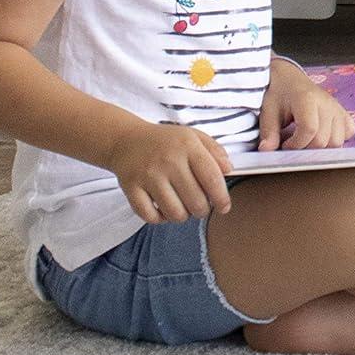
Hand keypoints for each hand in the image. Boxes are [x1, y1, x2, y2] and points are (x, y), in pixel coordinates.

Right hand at [106, 122, 232, 224]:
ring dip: (183, 216)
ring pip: (174, 212)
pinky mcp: (131, 188)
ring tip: (183, 207)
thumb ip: (214, 151)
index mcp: (188, 146)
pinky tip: (163, 209)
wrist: (126, 139)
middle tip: (201, 206)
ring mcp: (148, 175)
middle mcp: (169, 161)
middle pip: (195, 200)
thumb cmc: (165, 141)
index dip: (222, 198)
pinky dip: (160, 219)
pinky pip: (150, 216)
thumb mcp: (193, 136)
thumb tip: (229, 170)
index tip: (225, 207)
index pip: (212, 178)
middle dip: (203, 210)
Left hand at [258, 62, 354, 151]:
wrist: (288, 78)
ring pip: (337, 140)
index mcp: (307, 99)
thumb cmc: (279, 93)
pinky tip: (323, 135)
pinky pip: (349, 131)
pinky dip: (337, 138)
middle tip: (293, 143)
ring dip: (321, 147)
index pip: (309, 130)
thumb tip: (267, 150)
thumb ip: (269, 132)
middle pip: (324, 140)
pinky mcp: (343, 111)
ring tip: (306, 140)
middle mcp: (327, 103)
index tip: (285, 145)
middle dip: (306, 148)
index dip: (296, 144)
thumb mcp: (269, 111)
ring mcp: (337, 107)